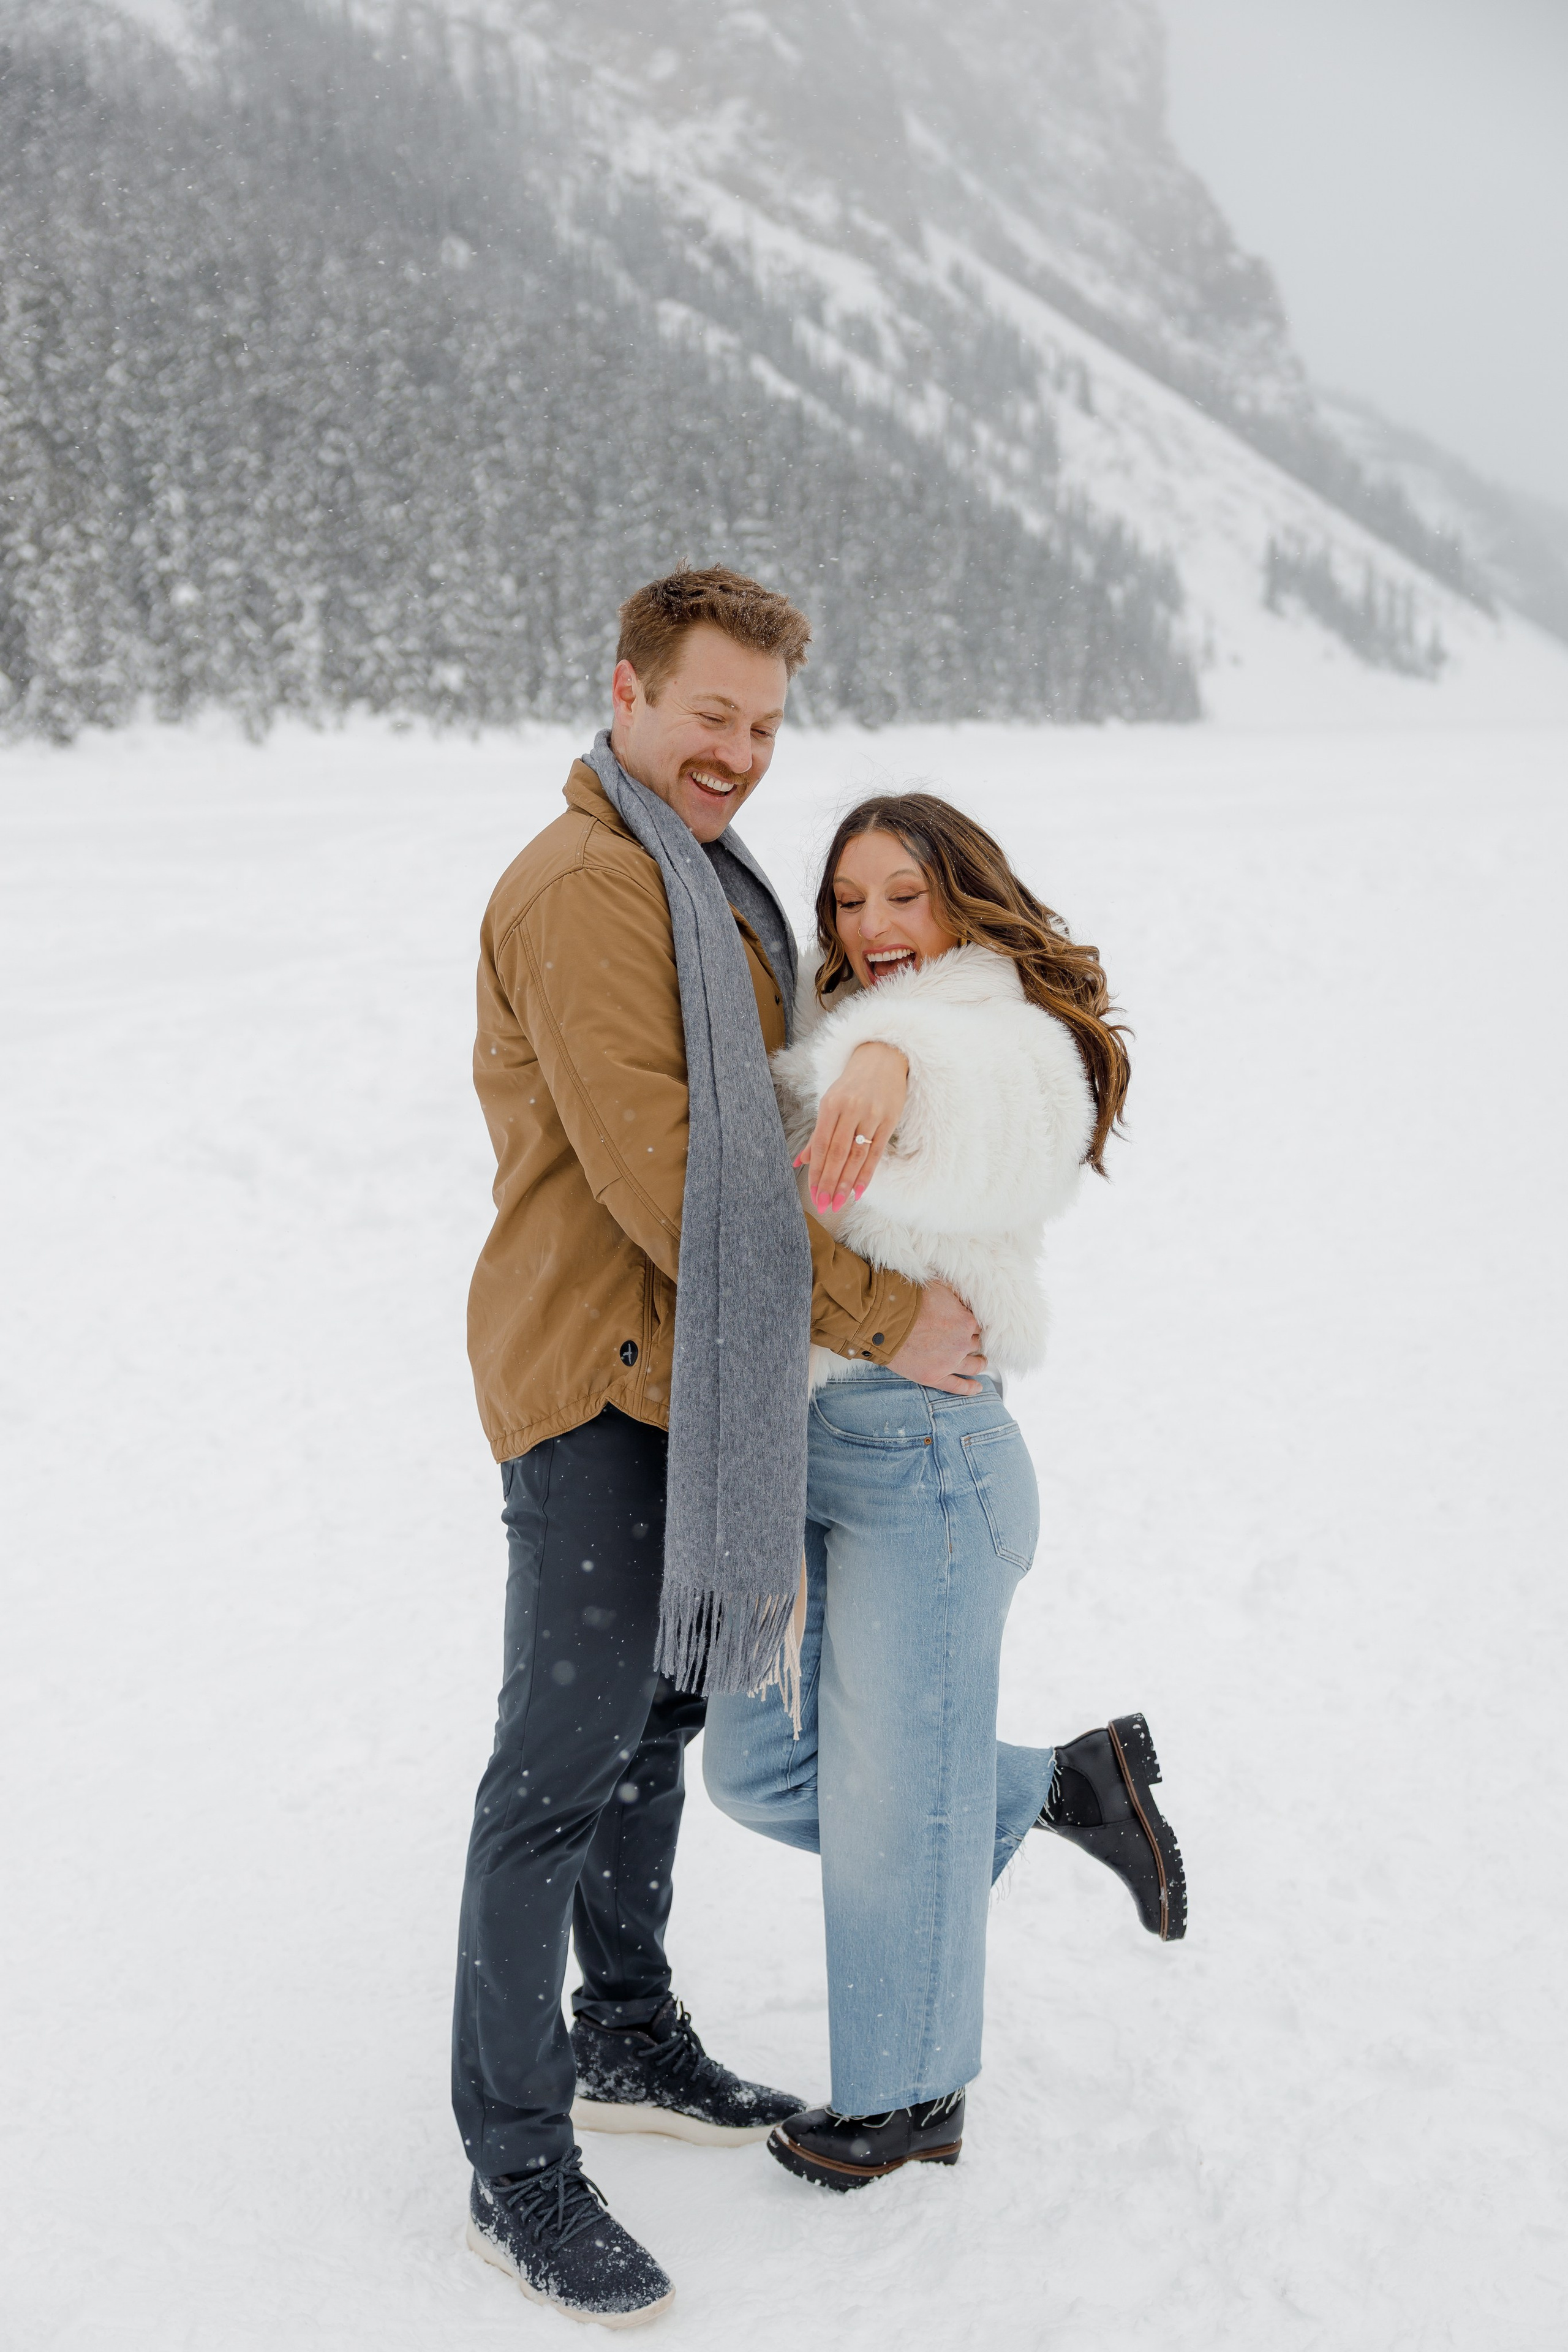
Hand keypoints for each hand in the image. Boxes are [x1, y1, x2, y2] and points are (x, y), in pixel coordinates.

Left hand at [796, 1040, 908, 1212]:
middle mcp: (850, 1109)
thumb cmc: (852, 1084)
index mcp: (831, 1104)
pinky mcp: (889, 1120)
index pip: (822, 1145)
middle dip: (830, 1182)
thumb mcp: (830, 1102)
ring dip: (847, 1183)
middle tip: (824, 1205)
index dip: (817, 1172)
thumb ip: (817, 1135)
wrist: (883, 1057)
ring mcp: (871, 1115)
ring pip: (857, 1155)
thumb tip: (799, 1162)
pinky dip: (867, 1173)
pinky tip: (859, 1191)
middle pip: (838, 1153)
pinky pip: (876, 1152)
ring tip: (838, 1202)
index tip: (813, 1194)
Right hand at [886, 1281, 986, 1395]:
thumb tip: (965, 1298)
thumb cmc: (910, 1302)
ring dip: (979, 1363)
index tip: (967, 1325)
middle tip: (970, 1340)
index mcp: (966, 1322)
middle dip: (973, 1341)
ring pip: (974, 1365)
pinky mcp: (935, 1376)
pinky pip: (958, 1386)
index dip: (971, 1324)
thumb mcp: (940, 1287)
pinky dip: (969, 1388)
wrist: (887, 1320)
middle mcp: (962, 1344)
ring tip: (981, 1362)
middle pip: (976, 1344)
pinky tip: (976, 1388)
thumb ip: (957, 1294)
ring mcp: (950, 1362)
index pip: (977, 1325)